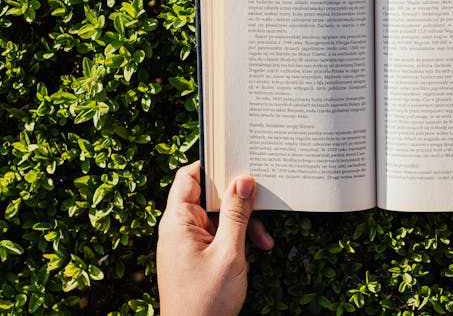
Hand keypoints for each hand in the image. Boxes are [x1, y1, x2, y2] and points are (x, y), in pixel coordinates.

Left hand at [157, 161, 273, 315]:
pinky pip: (219, 234)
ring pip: (219, 217)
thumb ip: (237, 213)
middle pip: (210, 196)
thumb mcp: (229, 252)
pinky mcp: (197, 255)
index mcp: (178, 221)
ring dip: (243, 224)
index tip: (239, 161)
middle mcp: (179, 227)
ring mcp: (188, 242)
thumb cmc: (206, 301)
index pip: (190, 177)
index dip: (213, 165)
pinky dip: (238, 239)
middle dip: (239, 202)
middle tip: (262, 203)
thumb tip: (244, 180)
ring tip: (264, 241)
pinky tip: (255, 251)